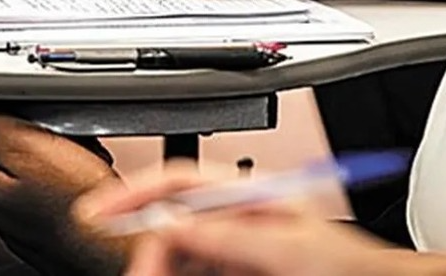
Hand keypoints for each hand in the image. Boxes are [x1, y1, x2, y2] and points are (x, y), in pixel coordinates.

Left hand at [0, 100, 125, 273]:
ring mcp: (22, 219)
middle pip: (19, 145)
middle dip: (46, 136)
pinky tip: (86, 185)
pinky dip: (73, 181)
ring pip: (42, 166)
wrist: (112, 246)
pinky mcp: (49, 227)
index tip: (46, 122)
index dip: (25, 114)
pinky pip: (58, 188)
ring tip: (82, 164)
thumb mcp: (24, 145)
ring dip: (63, 158)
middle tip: (69, 145)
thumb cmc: (76, 201)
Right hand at [76, 161, 405, 275]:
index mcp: (246, 191)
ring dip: (157, 264)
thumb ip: (227, 233)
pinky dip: (174, 271)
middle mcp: (236, 212)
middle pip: (169, 218)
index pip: (177, 180)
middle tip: (135, 274)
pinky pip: (191, 267)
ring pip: (176, 249)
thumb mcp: (286, 248)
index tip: (99, 212)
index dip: (133, 191)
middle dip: (143, 244)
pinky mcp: (235, 267)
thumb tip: (173, 221)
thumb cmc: (346, 263)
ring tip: (148, 275)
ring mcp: (235, 242)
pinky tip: (167, 274)